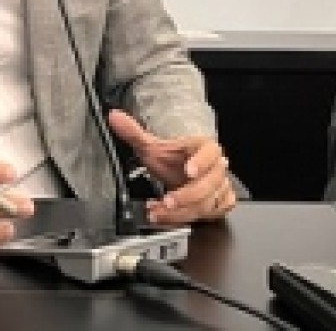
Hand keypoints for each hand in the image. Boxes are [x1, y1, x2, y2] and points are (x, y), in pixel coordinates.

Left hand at [108, 109, 235, 225]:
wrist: (184, 174)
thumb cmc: (172, 159)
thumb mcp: (152, 147)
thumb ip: (133, 132)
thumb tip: (114, 116)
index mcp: (204, 148)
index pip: (209, 153)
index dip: (201, 162)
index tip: (188, 170)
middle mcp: (216, 168)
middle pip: (207, 185)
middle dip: (185, 197)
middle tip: (166, 202)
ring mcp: (220, 187)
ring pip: (206, 204)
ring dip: (180, 213)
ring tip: (157, 212)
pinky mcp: (221, 203)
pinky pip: (210, 216)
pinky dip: (187, 219)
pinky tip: (169, 218)